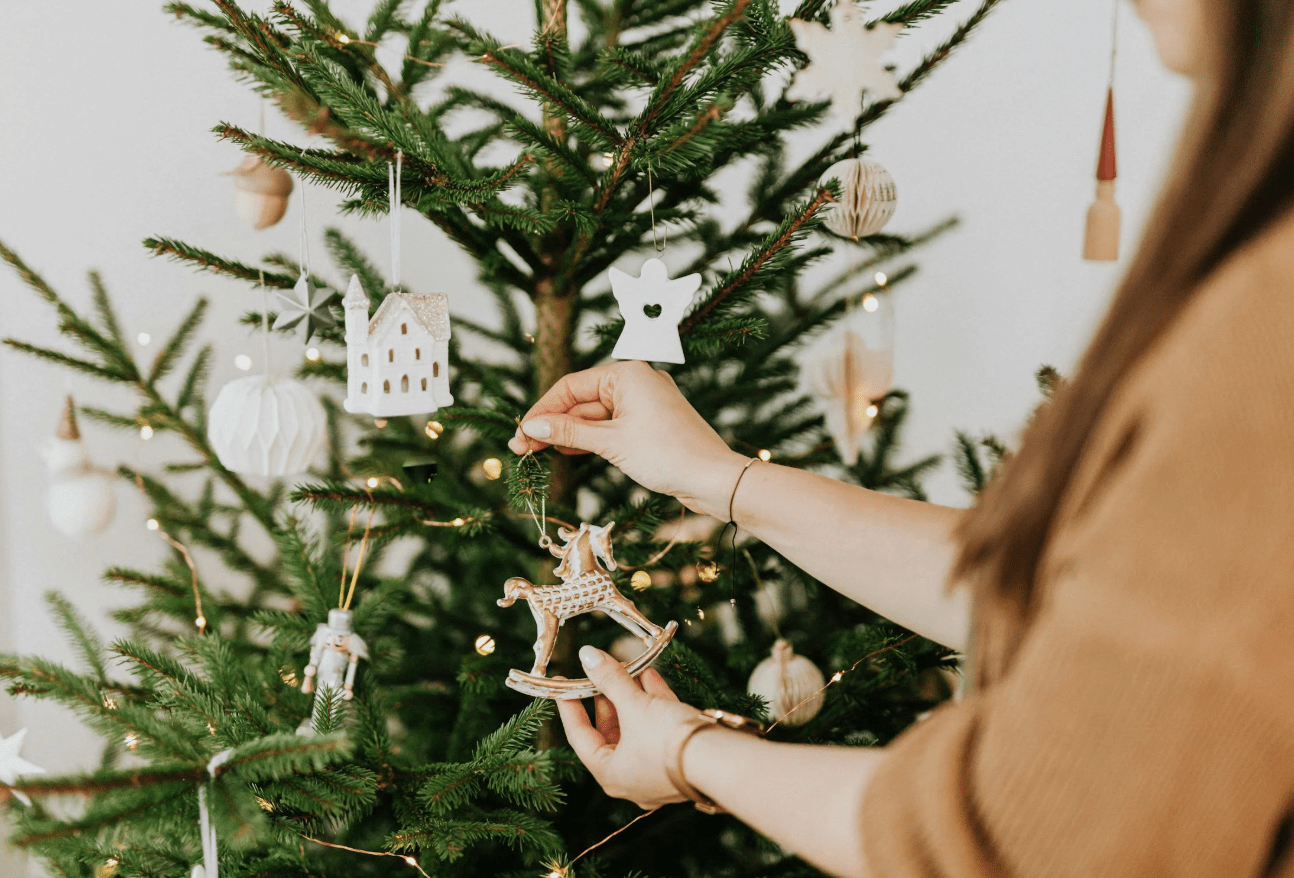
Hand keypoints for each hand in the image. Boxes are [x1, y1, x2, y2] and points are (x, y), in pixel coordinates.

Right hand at [507, 362, 747, 519]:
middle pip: (580, 401)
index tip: (519, 435)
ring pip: (594, 416)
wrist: (714, 480)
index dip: (542, 411)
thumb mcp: (611, 442)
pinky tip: (567, 453)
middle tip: (521, 450)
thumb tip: (531, 428)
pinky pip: (610, 427)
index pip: (571, 386)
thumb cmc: (668, 455)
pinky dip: (589, 439)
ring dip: (567, 435)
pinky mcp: (650, 424)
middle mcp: (636, 381)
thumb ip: (569, 433)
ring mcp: (644, 403)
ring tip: (536, 454)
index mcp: (627, 374)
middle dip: (551, 426)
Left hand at [556, 646, 706, 809]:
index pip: (579, 736)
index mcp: (610, 774)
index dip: (570, 706)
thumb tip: (588, 655)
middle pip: (610, 731)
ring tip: (627, 667)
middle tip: (600, 671)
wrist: (720, 760)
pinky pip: (659, 729)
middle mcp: (631, 778)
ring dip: (631, 696)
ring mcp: (657, 771)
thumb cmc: (667, 740)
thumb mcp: (634, 704)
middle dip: (607, 697)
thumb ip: (609, 678)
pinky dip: (653, 703)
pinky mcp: (680, 759)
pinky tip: (651, 676)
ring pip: (636, 728)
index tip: (563, 683)